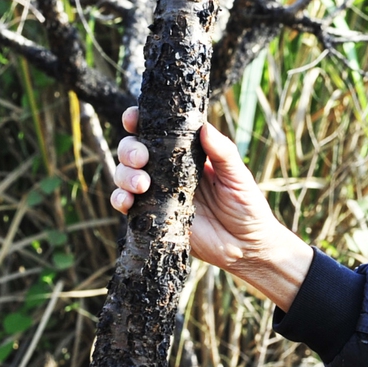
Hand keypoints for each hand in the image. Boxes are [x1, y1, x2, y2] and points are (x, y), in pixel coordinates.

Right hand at [109, 106, 313, 308]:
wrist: (246, 247)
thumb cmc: (247, 207)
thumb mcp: (238, 176)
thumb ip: (223, 152)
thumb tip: (204, 127)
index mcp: (187, 154)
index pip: (157, 131)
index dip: (139, 121)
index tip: (133, 119)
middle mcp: (167, 171)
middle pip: (133, 150)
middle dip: (129, 150)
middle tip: (141, 159)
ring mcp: (158, 194)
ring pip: (125, 175)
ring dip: (125, 175)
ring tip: (142, 185)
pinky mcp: (153, 217)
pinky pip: (126, 205)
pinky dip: (120, 200)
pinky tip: (127, 201)